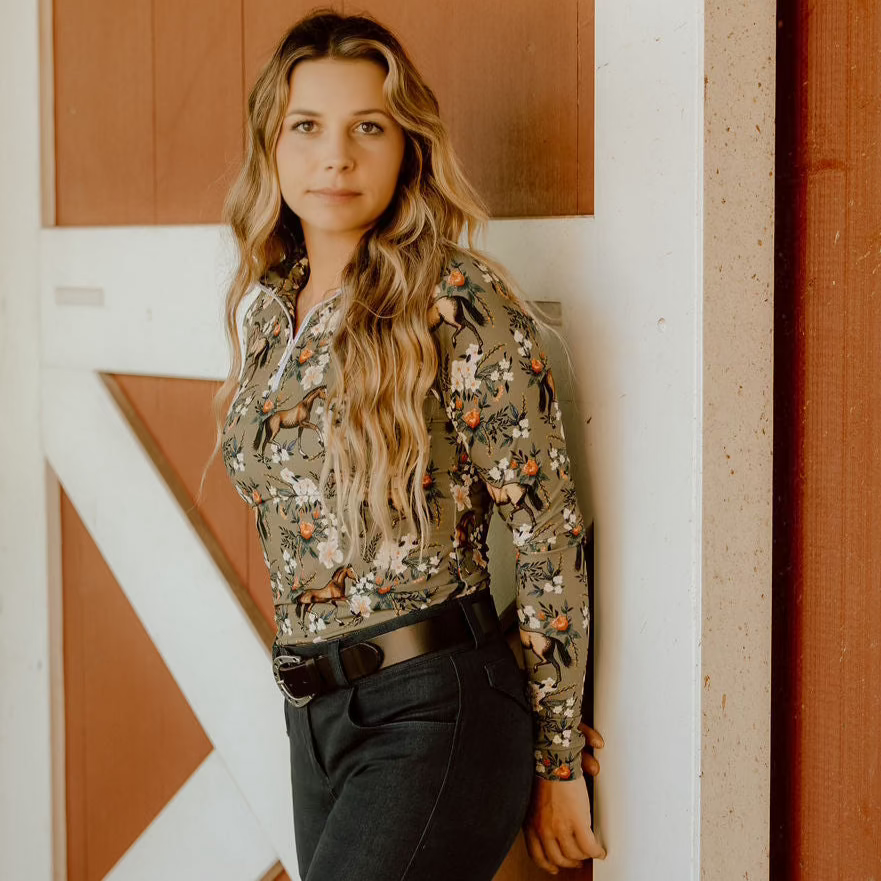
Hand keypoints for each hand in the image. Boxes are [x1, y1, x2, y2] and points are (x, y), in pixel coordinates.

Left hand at [523, 726, 605, 874]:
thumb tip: (548, 829)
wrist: (554, 758)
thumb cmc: (544, 773)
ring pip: (575, 855)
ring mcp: (560, 828)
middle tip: (577, 860)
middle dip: (569, 862)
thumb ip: (538, 817)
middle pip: (558, 858)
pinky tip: (600, 850)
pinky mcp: (577, 822)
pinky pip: (589, 847)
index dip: (548, 864)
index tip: (554, 866)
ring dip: (584, 857)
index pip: (538, 855)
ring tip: (590, 853)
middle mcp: (543, 829)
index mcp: (531, 824)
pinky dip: (596, 851)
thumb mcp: (533, 800)